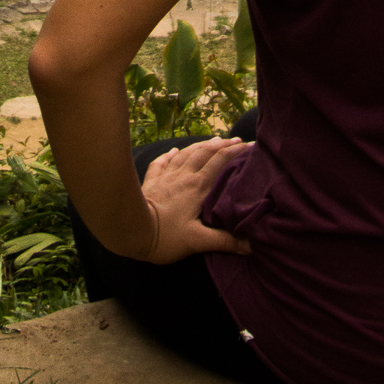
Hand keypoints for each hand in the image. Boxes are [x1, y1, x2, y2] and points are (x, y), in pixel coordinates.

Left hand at [137, 138, 252, 264]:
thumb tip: (252, 244)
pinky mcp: (152, 180)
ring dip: (201, 146)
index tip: (250, 145)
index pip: (220, 162)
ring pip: (186, 154)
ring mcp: (166, 176)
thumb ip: (225, 241)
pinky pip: (163, 162)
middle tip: (237, 140)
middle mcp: (184, 176)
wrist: (130, 228)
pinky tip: (174, 151)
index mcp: (197, 187)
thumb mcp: (197, 242)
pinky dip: (171, 154)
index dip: (236, 152)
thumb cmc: (165, 237)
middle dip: (223, 145)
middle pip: (205, 153)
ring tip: (213, 140)